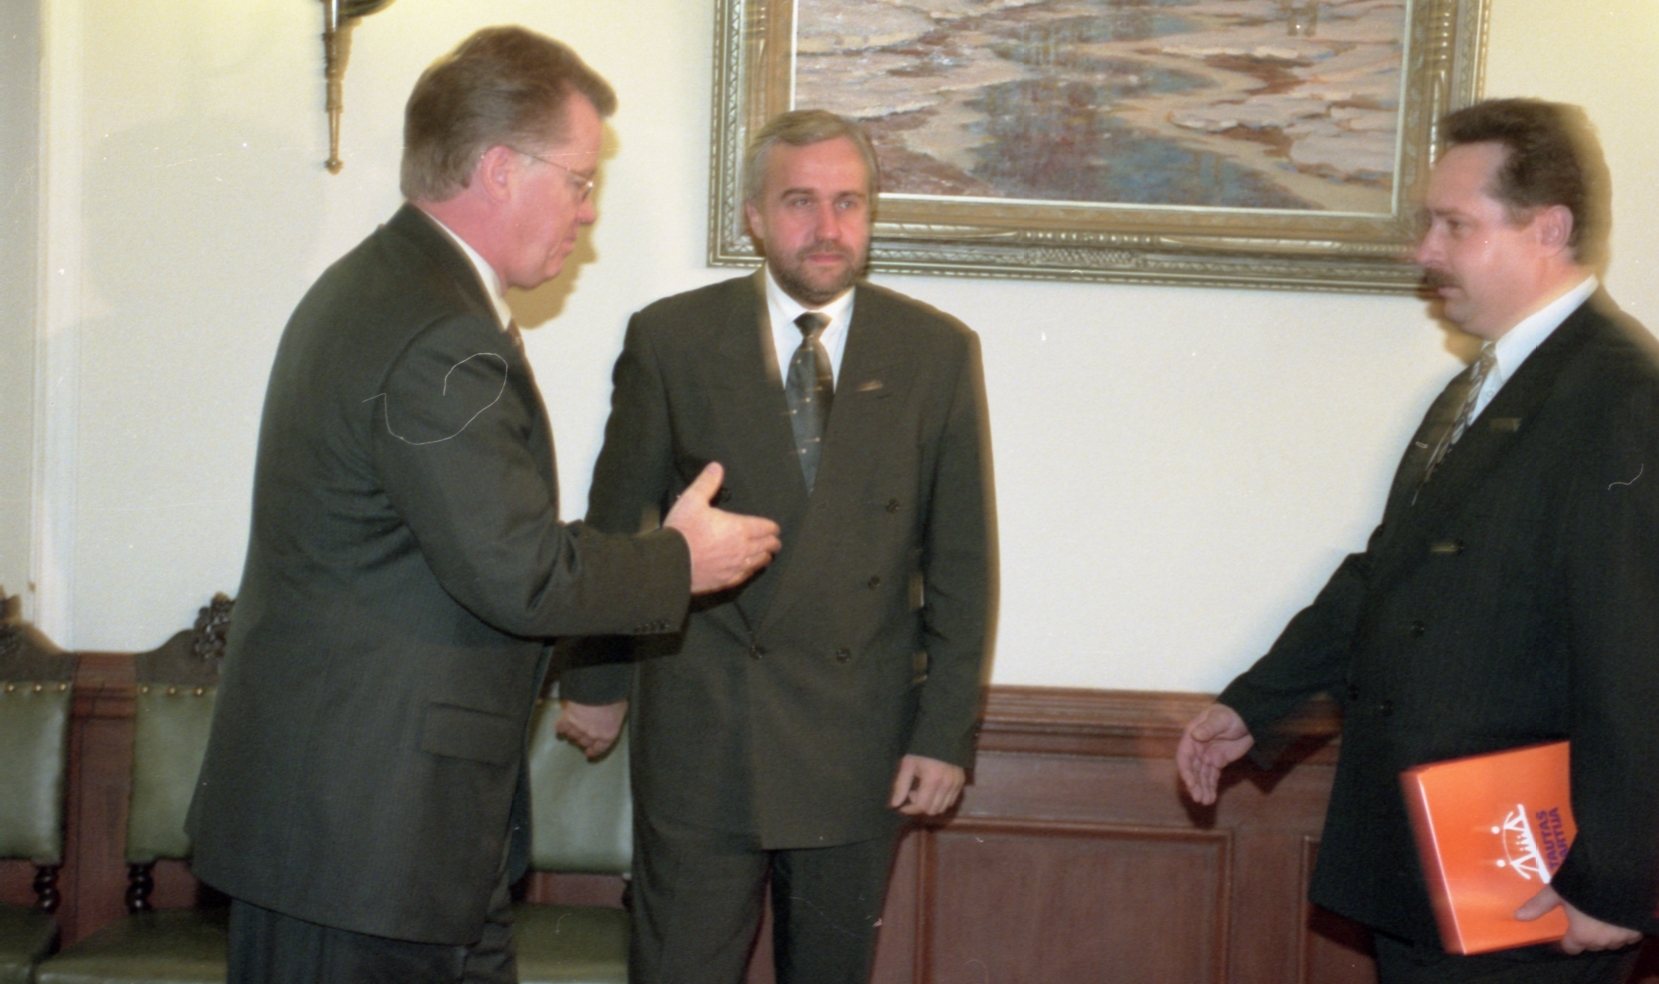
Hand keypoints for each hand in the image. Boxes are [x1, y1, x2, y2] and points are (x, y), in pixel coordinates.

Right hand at [554, 700, 627, 758]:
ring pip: (572, 736)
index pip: (599, 748)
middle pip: (584, 742)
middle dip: (583, 739)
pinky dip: (560, 727)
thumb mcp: (622, 709)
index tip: (588, 753)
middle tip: (582, 734)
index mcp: (608, 734)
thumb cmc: (613, 696)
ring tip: (572, 728)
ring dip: (572, 733)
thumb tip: (614, 717)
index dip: (593, 751)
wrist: (598, 687)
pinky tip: (561, 726)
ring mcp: (578, 728)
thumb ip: (615, 718)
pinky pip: (560, 728)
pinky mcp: (567, 720)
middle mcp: (592, 735)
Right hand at [663, 463, 781, 594]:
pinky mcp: (725, 581)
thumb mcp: (693, 499)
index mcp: (738, 528)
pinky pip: (744, 576)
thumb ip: (707, 483)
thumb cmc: (683, 530)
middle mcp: (741, 548)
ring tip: (768, 555)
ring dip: (764, 557)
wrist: (670, 562)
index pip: (763, 527)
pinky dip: (751, 571)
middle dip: (772, 542)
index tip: (775, 528)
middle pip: (764, 545)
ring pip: (757, 562)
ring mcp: (734, 567)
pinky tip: (750, 571)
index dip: (771, 527)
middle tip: (775, 542)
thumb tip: (717, 467)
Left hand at [889, 754, 965, 816]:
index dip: (910, 809)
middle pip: (933, 810)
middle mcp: (947, 784)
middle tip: (913, 792)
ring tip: (923, 790)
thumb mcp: (908, 764)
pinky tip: (933, 789)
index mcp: (932, 779)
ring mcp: (956, 784)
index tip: (902, 806)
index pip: (922, 806)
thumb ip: (901, 785)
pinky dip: (941, 800)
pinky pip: (951, 801)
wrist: (942, 735)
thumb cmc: (922, 748)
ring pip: (943, 808)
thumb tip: (895, 805)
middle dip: (920, 806)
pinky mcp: (961, 782)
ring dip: (931, 804)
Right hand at [1176, 703, 1254, 804]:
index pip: (1184, 756)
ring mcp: (1207, 756)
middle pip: (1193, 769)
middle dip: (1195, 784)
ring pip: (1202, 776)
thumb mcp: (1221, 719)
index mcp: (1192, 736)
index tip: (1190, 783)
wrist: (1248, 718)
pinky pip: (1212, 777)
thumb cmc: (1232, 715)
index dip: (1186, 770)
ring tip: (1206, 802)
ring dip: (1203, 789)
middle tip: (1198, 798)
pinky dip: (1211, 787)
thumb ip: (1209, 728)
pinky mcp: (1218, 762)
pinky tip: (1211, 798)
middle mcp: (1197, 748)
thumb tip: (1195, 736)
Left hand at [1515, 885, 1641, 953]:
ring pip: (1610, 941)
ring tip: (1597, 914)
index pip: (1571, 948)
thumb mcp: (1556, 893)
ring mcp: (1623, 936)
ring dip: (1604, 932)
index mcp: (1582, 936)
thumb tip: (1517, 917)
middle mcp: (1603, 941)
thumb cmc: (1582, 885)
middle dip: (1586, 935)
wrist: (1618, 876)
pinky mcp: (1637, 928)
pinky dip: (1620, 927)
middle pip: (1591, 944)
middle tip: (1581, 918)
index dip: (1566, 940)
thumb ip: (1538, 905)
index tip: (1564, 930)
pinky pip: (1627, 934)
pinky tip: (1614, 912)